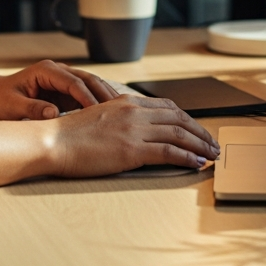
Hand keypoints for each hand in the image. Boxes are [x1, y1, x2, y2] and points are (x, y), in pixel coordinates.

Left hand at [0, 60, 118, 120]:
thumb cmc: (1, 99)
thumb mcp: (11, 106)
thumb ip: (31, 109)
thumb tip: (53, 113)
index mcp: (46, 70)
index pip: (73, 82)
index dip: (87, 96)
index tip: (99, 112)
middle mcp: (58, 71)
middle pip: (88, 79)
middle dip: (104, 94)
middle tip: (120, 111)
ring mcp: (64, 79)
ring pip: (91, 84)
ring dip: (105, 97)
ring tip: (122, 113)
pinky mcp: (66, 90)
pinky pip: (87, 94)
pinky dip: (99, 103)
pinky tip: (111, 114)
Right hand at [43, 95, 219, 176]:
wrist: (53, 141)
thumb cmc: (70, 135)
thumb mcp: (100, 117)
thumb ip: (121, 119)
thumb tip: (138, 131)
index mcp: (127, 101)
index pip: (167, 107)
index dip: (187, 118)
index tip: (198, 129)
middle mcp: (134, 111)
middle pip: (178, 118)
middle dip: (199, 132)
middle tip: (212, 143)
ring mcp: (134, 129)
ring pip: (178, 134)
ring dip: (199, 145)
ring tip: (211, 155)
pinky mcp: (132, 150)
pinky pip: (169, 152)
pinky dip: (187, 158)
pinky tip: (195, 164)